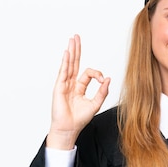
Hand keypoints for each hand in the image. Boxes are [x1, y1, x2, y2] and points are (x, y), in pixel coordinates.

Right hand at [47, 34, 110, 149]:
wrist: (69, 129)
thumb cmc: (79, 119)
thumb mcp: (95, 104)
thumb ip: (102, 92)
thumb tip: (108, 79)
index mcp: (79, 87)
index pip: (88, 73)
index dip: (97, 73)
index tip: (102, 80)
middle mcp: (71, 84)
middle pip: (74, 63)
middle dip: (76, 50)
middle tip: (76, 37)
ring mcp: (64, 85)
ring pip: (68, 65)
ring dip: (71, 52)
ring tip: (72, 40)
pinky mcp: (59, 88)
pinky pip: (63, 72)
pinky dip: (65, 62)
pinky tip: (67, 53)